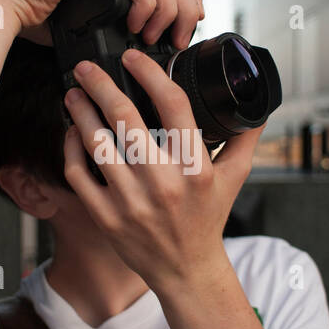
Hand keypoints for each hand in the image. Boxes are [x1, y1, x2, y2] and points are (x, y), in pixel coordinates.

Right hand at [0, 0, 203, 48]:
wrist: (9, 8)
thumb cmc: (46, 20)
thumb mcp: (98, 23)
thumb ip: (124, 23)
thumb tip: (155, 46)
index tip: (192, 25)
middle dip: (184, 6)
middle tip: (177, 38)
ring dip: (166, 8)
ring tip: (153, 36)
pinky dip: (145, 2)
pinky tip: (136, 24)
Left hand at [62, 48, 264, 291]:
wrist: (186, 271)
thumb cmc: (207, 219)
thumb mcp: (234, 178)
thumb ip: (244, 138)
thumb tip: (256, 106)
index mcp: (195, 166)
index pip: (172, 105)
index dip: (149, 74)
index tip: (132, 58)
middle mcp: (163, 182)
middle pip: (125, 118)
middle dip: (100, 85)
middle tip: (86, 67)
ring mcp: (131, 201)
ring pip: (97, 142)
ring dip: (80, 112)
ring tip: (73, 94)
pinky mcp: (106, 217)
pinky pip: (80, 173)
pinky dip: (72, 148)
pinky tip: (73, 132)